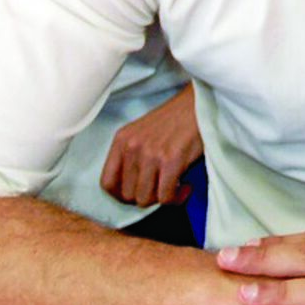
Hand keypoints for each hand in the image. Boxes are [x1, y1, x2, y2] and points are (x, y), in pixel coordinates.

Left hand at [100, 86, 201, 206]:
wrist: (197, 105)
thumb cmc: (173, 121)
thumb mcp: (142, 134)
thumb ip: (132, 157)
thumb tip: (133, 190)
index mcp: (122, 140)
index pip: (107, 182)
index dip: (120, 196)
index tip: (136, 196)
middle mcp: (132, 147)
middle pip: (128, 195)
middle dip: (146, 197)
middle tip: (161, 189)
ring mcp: (150, 154)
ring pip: (145, 199)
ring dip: (162, 199)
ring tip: (175, 188)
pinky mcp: (170, 160)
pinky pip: (166, 196)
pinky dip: (177, 198)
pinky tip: (186, 187)